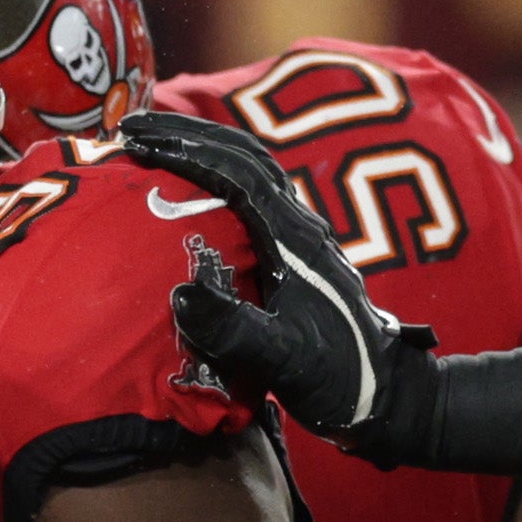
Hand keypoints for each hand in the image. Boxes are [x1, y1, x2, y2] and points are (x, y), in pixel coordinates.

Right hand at [119, 110, 448, 462]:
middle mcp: (298, 226)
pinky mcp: (295, 256)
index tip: (137, 140)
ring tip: (153, 147)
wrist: (388, 394)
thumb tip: (179, 294)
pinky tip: (186, 196)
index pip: (237, 173)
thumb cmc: (340, 378)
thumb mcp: (284, 361)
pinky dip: (213, 181)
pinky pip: (249, 199)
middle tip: (134, 126)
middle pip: (243, 154)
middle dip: (187, 134)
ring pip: (249, 171)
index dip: (185, 150)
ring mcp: (299, 238)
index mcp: (293, 239)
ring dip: (202, 151)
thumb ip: (235, 331)